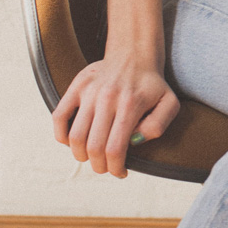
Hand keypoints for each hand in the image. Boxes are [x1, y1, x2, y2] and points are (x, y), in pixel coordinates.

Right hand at [52, 54, 179, 177]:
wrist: (134, 54)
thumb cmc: (152, 85)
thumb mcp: (169, 104)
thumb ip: (157, 126)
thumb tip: (134, 141)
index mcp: (130, 105)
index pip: (115, 149)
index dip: (115, 169)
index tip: (120, 172)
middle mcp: (107, 98)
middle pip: (93, 147)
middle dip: (99, 166)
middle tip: (106, 167)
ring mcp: (88, 92)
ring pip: (75, 137)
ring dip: (81, 155)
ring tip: (92, 156)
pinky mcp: (76, 87)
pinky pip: (59, 117)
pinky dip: (62, 136)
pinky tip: (74, 141)